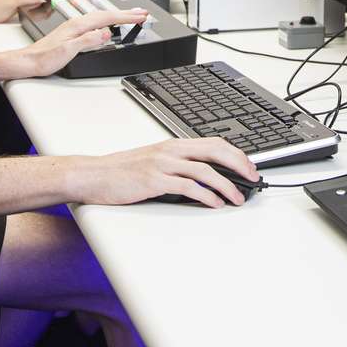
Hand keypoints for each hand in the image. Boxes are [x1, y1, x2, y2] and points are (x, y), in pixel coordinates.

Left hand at [9, 7, 147, 77]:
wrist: (28, 61)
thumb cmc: (43, 58)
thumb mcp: (67, 51)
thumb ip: (87, 41)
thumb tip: (105, 33)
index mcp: (77, 25)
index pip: (107, 18)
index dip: (125, 17)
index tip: (140, 17)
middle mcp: (76, 23)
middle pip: (106, 14)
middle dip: (125, 13)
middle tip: (142, 13)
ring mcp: (74, 27)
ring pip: (101, 16)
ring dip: (117, 15)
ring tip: (130, 15)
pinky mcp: (72, 32)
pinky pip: (95, 22)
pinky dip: (106, 21)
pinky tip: (107, 24)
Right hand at [65, 138, 261, 207]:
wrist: (93, 174)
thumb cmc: (122, 171)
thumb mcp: (154, 162)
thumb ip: (178, 165)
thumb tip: (205, 178)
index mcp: (173, 145)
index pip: (214, 142)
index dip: (236, 154)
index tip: (250, 167)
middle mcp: (171, 150)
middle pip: (216, 151)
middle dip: (239, 165)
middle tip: (253, 179)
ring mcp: (162, 164)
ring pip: (205, 170)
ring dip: (227, 185)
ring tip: (237, 198)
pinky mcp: (154, 180)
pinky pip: (188, 186)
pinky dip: (206, 195)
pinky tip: (215, 203)